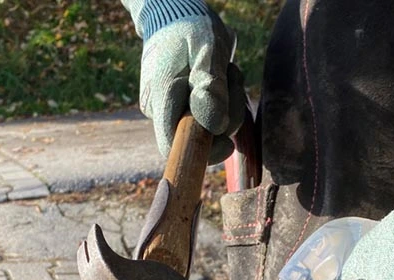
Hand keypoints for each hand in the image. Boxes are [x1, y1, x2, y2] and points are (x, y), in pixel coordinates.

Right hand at [122, 0, 245, 163]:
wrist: (177, 14)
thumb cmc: (190, 27)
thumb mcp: (207, 49)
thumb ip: (211, 87)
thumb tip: (214, 127)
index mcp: (162, 96)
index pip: (171, 146)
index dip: (199, 152)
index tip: (227, 142)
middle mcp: (160, 109)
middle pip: (196, 138)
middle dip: (224, 117)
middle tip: (233, 80)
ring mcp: (170, 108)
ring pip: (206, 126)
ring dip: (228, 104)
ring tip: (227, 71)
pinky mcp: (182, 105)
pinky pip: (207, 115)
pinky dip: (222, 101)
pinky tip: (222, 78)